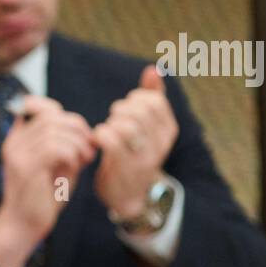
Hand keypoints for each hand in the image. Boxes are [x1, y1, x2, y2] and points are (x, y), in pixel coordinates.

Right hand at [0, 95, 95, 266]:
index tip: (79, 133)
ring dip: (77, 143)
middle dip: (77, 129)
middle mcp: (14, 142)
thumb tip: (89, 132)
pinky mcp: (26, 168)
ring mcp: (17, 154)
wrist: (23, 225)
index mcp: (18, 138)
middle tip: (89, 149)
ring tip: (84, 159)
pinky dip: (71, 154)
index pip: (36, 105)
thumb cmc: (42, 197)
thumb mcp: (57, 165)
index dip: (63, 114)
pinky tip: (75, 167)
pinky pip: (54, 148)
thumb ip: (66, 146)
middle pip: (51, 117)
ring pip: (54, 130)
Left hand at [92, 67, 178, 218]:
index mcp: (168, 130)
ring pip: (125, 124)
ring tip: (106, 132)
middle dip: (120, 111)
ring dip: (109, 124)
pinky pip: (110, 140)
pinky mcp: (124, 168)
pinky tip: (96, 141)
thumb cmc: (134, 154)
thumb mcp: (148, 126)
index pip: (153, 101)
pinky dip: (99, 136)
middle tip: (113, 121)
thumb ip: (152, 97)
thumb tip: (153, 69)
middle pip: (139, 110)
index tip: (125, 111)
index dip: (134, 100)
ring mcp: (144, 157)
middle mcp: (161, 143)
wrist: (129, 197)